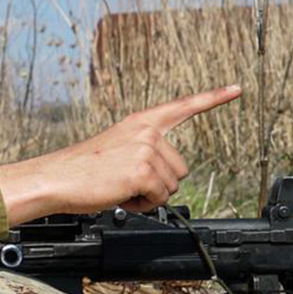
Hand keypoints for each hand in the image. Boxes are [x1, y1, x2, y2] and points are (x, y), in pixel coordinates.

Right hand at [0, 85, 241, 223]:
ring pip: (171, 186)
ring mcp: (146, 150)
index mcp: (140, 122)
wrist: (55, 178)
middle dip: (158, 184)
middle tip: (125, 183)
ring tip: (119, 188)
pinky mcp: (143, 171)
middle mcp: (146, 132)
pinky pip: (159, 198)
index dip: (213, 97)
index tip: (237, 88)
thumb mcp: (117, 150)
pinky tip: (120, 195)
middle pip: (180, 168)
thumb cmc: (81, 170)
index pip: (183, 106)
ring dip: (148, 196)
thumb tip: (164, 179)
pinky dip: (141, 205)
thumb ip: (144, 153)